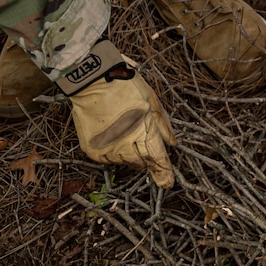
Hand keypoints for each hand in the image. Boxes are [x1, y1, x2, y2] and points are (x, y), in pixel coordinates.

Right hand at [69, 66, 176, 187]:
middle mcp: (124, 144)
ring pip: (124, 162)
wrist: (92, 82)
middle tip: (141, 139)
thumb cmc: (125, 87)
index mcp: (142, 130)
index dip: (164, 173)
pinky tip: (112, 135)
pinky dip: (114, 152)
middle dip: (146, 157)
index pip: (156, 159)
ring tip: (124, 131)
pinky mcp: (92, 150)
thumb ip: (163, 125)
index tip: (167, 183)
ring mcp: (106, 148)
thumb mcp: (152, 101)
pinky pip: (108, 160)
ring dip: (129, 154)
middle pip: (141, 163)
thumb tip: (173, 144)